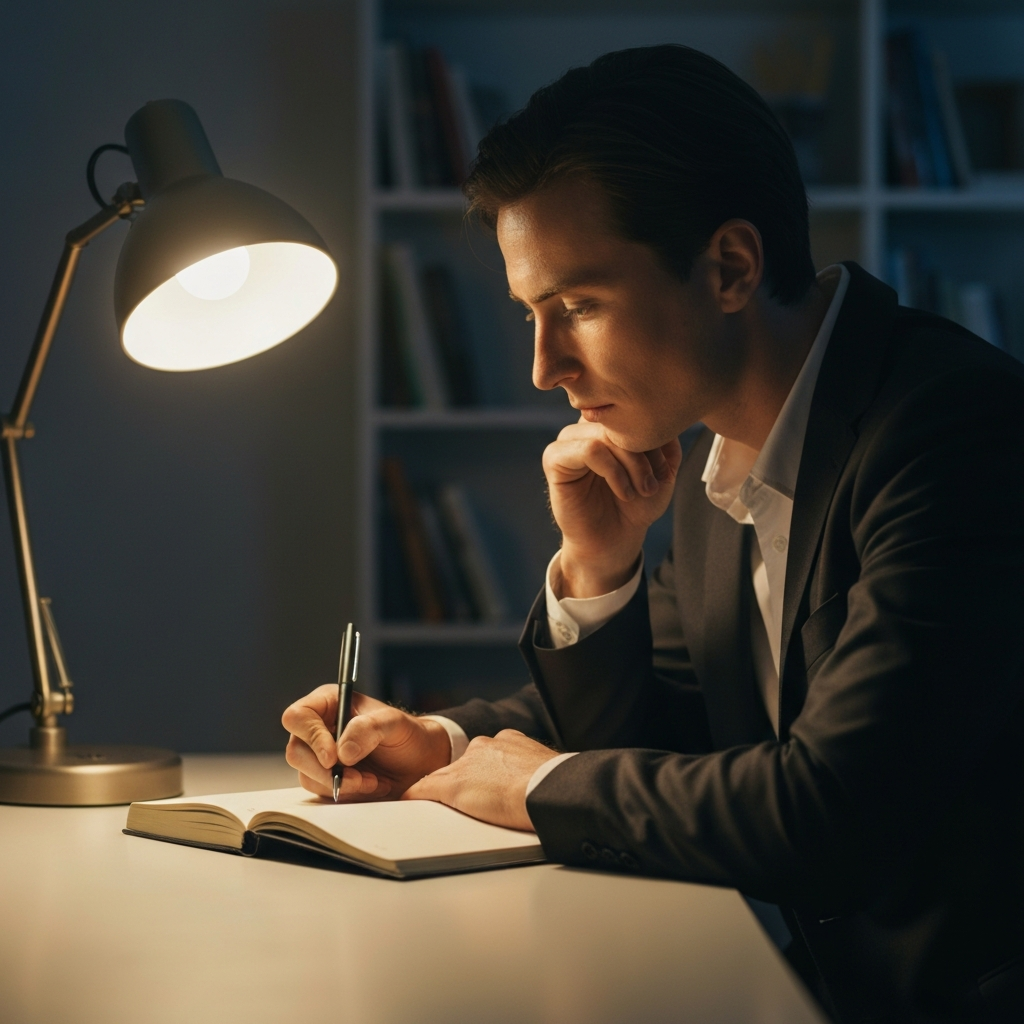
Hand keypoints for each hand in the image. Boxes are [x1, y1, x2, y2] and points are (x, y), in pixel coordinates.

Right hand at [282, 686, 450, 799]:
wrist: (419, 762)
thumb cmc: (406, 734)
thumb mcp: (393, 722)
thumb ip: (369, 728)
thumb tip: (342, 752)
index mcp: (329, 704)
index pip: (298, 716)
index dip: (310, 737)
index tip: (333, 757)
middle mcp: (319, 729)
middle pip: (296, 751)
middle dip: (326, 770)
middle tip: (355, 776)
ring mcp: (320, 756)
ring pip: (307, 775)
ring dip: (340, 783)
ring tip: (370, 779)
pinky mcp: (327, 779)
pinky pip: (322, 792)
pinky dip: (345, 793)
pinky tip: (369, 784)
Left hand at [403, 729, 558, 831]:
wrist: (548, 789)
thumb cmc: (556, 786)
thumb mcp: (546, 772)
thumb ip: (536, 774)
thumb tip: (544, 786)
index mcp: (509, 741)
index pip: (486, 757)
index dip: (484, 773)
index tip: (486, 785)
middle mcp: (484, 746)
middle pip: (463, 765)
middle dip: (465, 782)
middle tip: (470, 801)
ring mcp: (466, 765)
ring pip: (444, 777)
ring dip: (442, 791)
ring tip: (439, 808)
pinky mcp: (451, 785)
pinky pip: (423, 789)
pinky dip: (415, 797)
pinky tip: (408, 805)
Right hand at [543, 421, 680, 595]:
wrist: (615, 541)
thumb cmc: (636, 506)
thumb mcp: (663, 471)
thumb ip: (667, 443)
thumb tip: (663, 421)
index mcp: (610, 424)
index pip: (634, 412)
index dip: (655, 437)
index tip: (665, 469)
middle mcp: (587, 426)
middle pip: (621, 422)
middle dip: (645, 453)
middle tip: (653, 484)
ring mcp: (568, 440)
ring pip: (606, 434)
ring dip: (631, 464)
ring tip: (641, 490)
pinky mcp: (554, 458)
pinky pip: (588, 449)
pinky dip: (613, 471)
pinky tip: (623, 491)